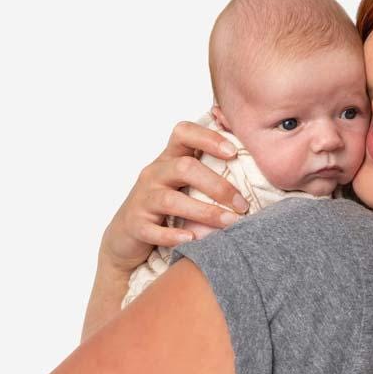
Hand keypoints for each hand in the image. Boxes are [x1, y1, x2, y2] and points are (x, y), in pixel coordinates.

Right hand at [98, 120, 249, 274]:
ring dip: (204, 212)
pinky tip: (192, 240)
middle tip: (242, 205)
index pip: (183, 133)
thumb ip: (208, 168)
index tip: (234, 152)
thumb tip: (245, 153)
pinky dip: (172, 236)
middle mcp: (154, 174)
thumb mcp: (183, 183)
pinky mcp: (135, 225)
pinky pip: (152, 230)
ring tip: (229, 224)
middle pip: (184, 168)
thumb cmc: (166, 208)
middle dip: (217, 186)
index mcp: (169, 159)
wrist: (127, 237)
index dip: (208, 138)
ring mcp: (143, 199)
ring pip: (171, 200)